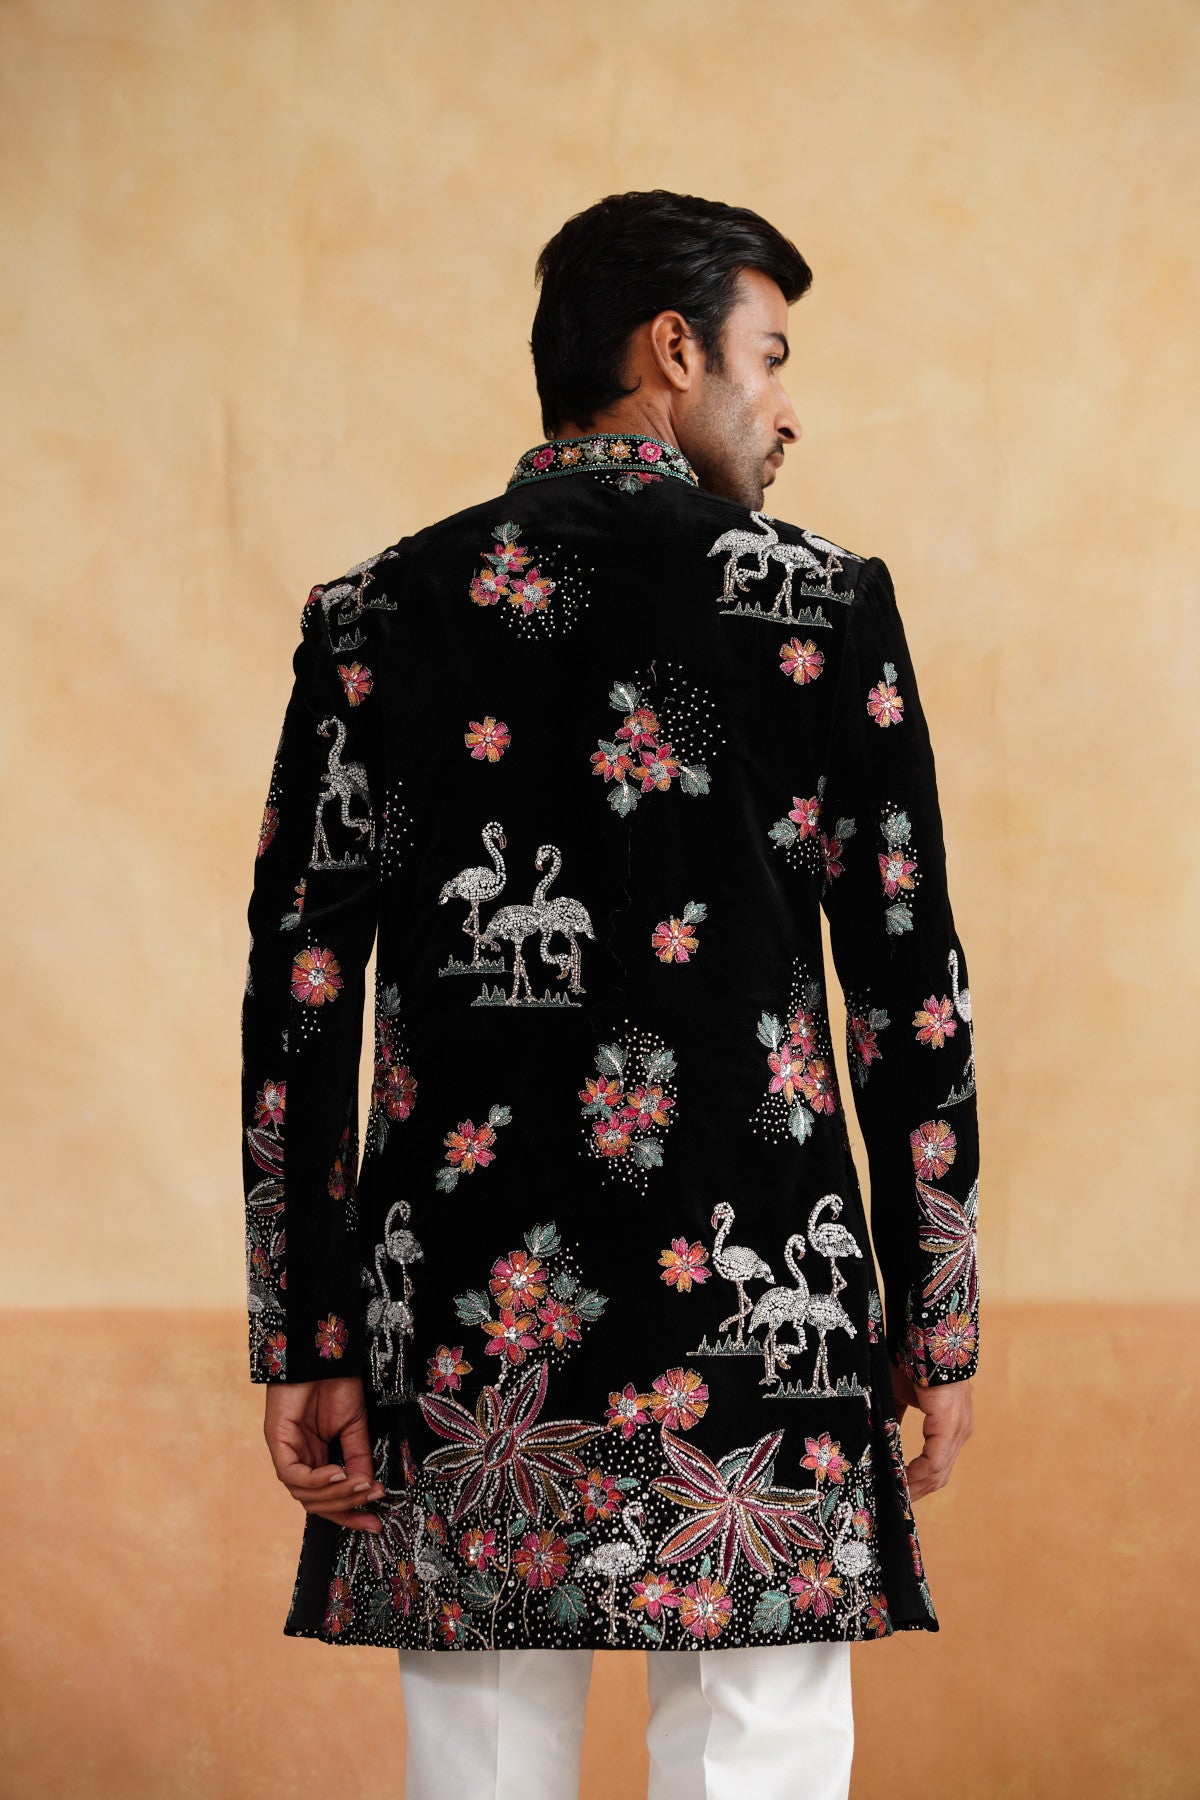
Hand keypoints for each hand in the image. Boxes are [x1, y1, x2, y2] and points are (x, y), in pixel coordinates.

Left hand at [263, 1374, 383, 1532]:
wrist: (323, 1355)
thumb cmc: (336, 1384)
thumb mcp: (354, 1427)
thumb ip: (358, 1458)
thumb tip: (368, 1488)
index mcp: (315, 1459)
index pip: (327, 1500)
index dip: (349, 1515)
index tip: (375, 1523)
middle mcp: (298, 1461)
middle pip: (315, 1503)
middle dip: (345, 1507)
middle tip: (371, 1500)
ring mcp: (285, 1452)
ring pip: (304, 1494)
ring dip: (335, 1494)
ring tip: (360, 1483)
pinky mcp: (276, 1440)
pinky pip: (293, 1475)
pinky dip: (317, 1479)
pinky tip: (338, 1472)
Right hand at [889, 1362, 973, 1501]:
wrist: (926, 1337)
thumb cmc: (912, 1361)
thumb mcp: (898, 1395)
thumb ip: (892, 1419)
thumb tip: (877, 1440)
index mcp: (950, 1424)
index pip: (938, 1463)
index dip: (918, 1480)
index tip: (899, 1492)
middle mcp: (959, 1430)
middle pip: (939, 1474)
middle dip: (916, 1490)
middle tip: (895, 1503)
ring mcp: (958, 1428)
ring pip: (938, 1472)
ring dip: (916, 1486)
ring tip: (895, 1497)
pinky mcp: (950, 1424)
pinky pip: (935, 1461)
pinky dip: (917, 1474)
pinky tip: (901, 1481)